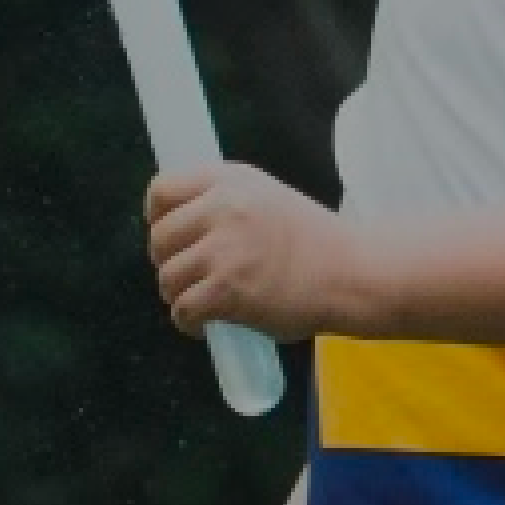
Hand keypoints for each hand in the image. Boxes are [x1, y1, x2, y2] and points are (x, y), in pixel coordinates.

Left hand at [145, 159, 367, 343]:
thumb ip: (222, 200)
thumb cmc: (311, 239)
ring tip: (200, 300)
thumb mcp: (264, 196)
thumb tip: (177, 222)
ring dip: (177, 294)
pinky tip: (206, 324)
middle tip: (188, 275)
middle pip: (159, 237)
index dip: (157, 216)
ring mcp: (224, 250)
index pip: (161, 189)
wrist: (348, 273)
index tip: (170, 236)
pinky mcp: (228, 291)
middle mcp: (222, 208)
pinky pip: (182, 309)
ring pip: (167, 277)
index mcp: (229, 180)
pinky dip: (188, 322)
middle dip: (167, 261)